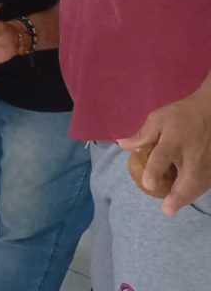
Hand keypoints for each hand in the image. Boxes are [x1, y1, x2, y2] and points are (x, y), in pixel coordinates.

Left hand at [118, 81, 210, 215]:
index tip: (148, 184)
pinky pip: (207, 182)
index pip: (163, 156)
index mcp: (174, 139)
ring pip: (200, 184)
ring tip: (173, 207)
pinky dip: (197, 191)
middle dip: (178, 195)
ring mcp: (207, 160)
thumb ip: (142, 135)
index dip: (155, 171)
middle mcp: (192, 153)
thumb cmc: (182, 115)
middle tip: (167, 209)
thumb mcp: (158, 118)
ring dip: (187, 197)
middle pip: (188, 177)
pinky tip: (186, 197)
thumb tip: (121, 145)